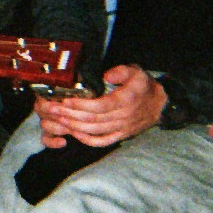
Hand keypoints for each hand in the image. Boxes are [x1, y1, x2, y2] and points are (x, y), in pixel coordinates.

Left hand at [34, 63, 161, 147]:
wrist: (160, 105)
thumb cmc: (143, 86)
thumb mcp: (136, 72)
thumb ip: (121, 71)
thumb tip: (106, 76)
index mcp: (126, 100)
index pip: (100, 106)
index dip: (81, 104)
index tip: (65, 99)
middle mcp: (123, 116)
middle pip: (92, 119)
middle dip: (69, 115)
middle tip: (52, 109)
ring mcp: (121, 128)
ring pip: (94, 131)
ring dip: (73, 126)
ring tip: (57, 118)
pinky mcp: (120, 136)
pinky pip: (102, 141)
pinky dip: (86, 140)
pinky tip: (73, 133)